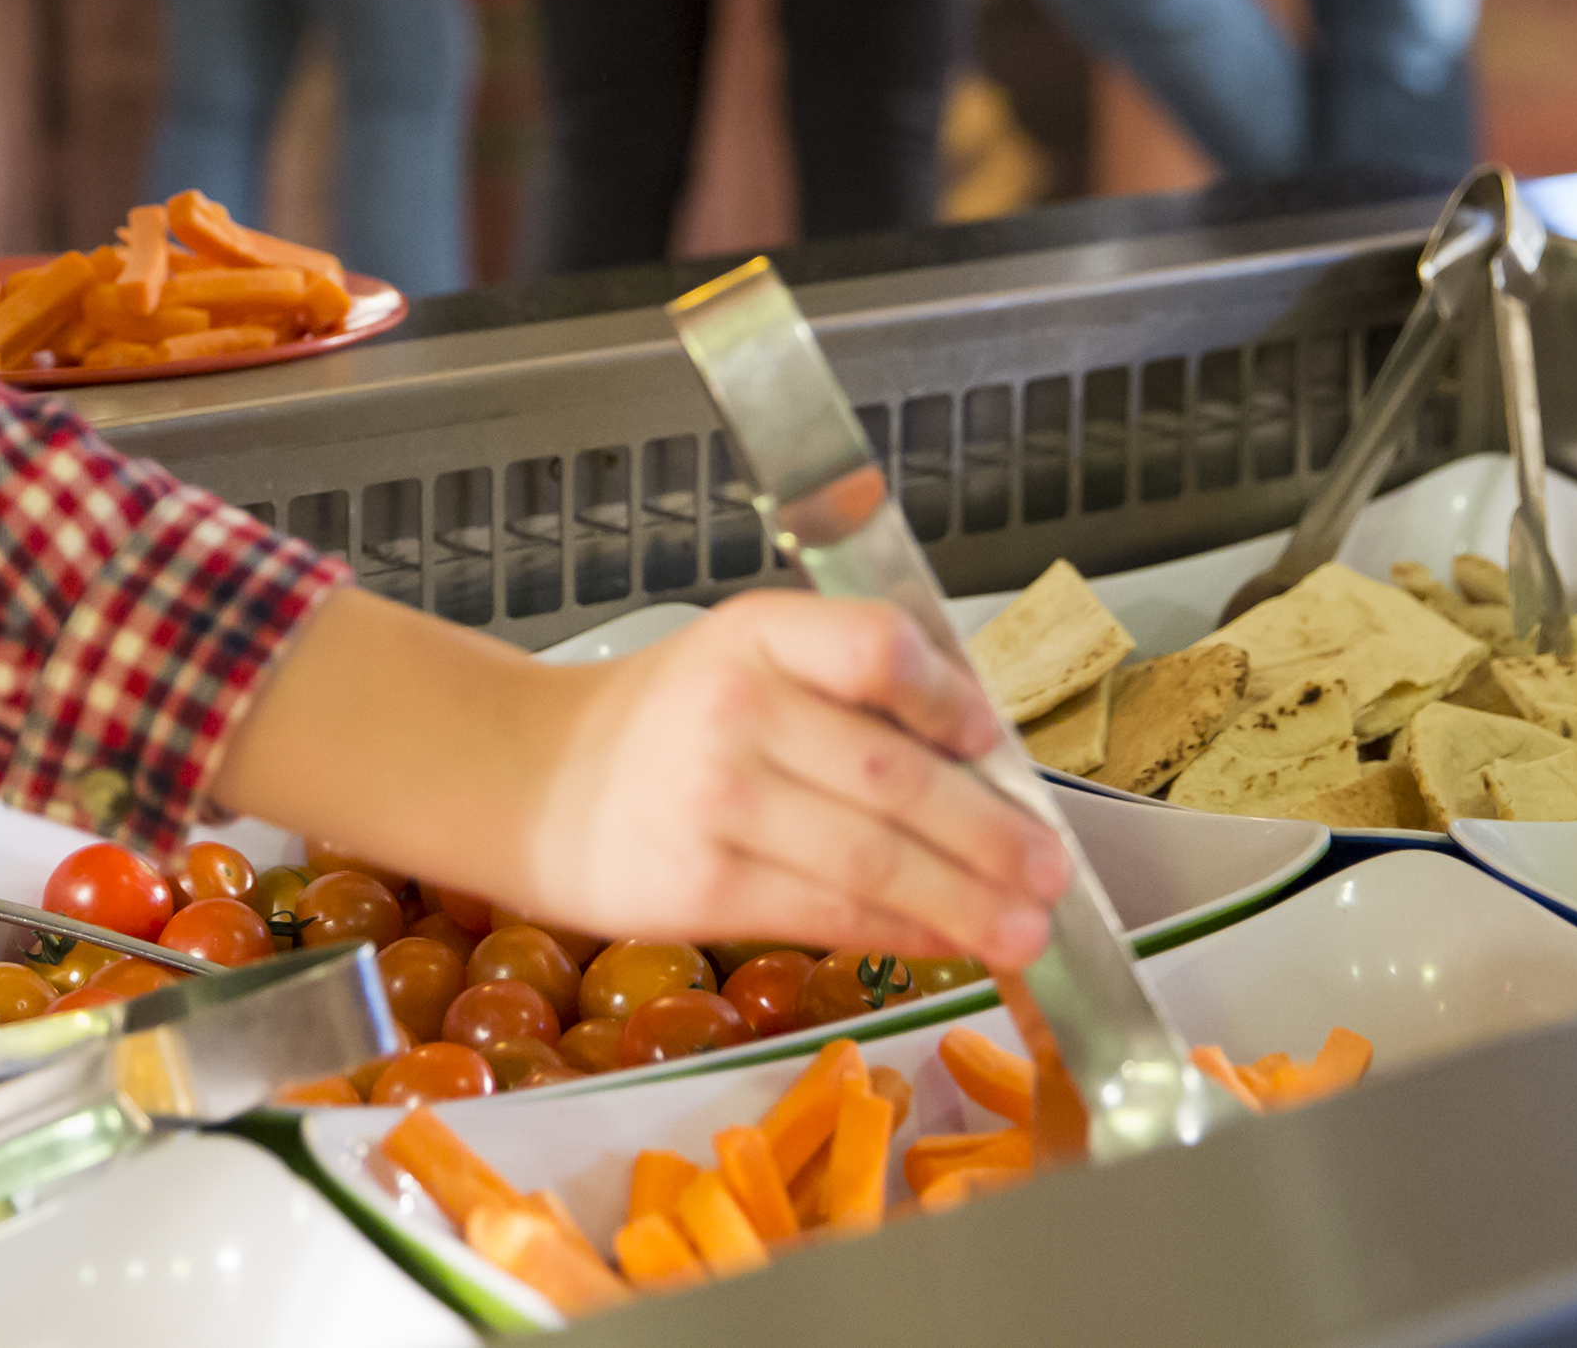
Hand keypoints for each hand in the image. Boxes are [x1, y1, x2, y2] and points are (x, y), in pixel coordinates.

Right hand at [207, 588, 1064, 968]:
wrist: (526, 782)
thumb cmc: (656, 723)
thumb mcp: (742, 659)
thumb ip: (846, 690)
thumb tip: (985, 765)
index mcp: (757, 634)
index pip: (878, 648)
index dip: (953, 698)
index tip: (997, 744)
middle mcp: (736, 710)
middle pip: (894, 774)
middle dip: (990, 833)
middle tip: (1050, 869)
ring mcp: (717, 801)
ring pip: (873, 859)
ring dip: (965, 902)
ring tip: (1024, 928)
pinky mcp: (701, 886)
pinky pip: (828, 914)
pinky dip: (902, 935)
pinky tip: (945, 942)